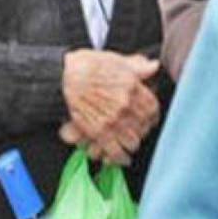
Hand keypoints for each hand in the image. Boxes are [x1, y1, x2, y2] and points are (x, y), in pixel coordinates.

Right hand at [61, 50, 160, 165]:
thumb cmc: (88, 65)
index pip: (153, 108)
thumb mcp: (116, 60)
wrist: (63, 76)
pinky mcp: (98, 132)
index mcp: (132, 88)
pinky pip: (115, 152)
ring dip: (132, 143)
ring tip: (130, 143)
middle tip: (140, 131)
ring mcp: (112, 121)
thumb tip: (154, 66)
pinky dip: (120, 158)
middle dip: (143, 130)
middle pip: (144, 127)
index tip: (150, 118)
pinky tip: (123, 158)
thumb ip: (137, 66)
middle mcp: (125, 106)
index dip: (153, 115)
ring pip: (133, 142)